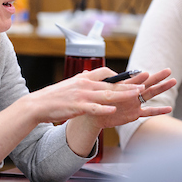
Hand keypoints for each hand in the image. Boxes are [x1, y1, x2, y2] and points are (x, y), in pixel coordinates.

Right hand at [22, 67, 145, 124]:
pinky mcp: (76, 107)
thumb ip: (83, 81)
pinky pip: (93, 108)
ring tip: (136, 94)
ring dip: (123, 94)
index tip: (130, 78)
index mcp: (84, 78)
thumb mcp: (71, 85)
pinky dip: (103, 108)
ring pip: (106, 94)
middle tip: (144, 83)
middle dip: (129, 84)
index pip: (105, 72)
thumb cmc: (55, 96)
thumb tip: (92, 76)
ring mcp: (81, 96)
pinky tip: (113, 109)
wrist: (38, 104)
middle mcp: (84, 84)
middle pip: (111, 84)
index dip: (119, 76)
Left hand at [82, 68, 176, 128]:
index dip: (139, 78)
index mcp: (122, 85)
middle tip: (169, 70)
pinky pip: (148, 112)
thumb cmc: (94, 98)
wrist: (93, 113)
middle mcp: (130, 92)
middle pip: (146, 84)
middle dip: (157, 78)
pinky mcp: (134, 114)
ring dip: (161, 89)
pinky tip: (169, 109)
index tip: (146, 73)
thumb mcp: (92, 88)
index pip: (132, 80)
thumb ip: (91, 81)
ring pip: (150, 94)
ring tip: (173, 81)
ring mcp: (134, 103)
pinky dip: (157, 111)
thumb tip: (84, 72)